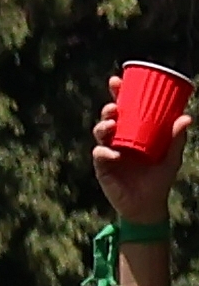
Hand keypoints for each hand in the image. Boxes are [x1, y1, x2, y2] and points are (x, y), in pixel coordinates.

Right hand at [101, 80, 173, 219]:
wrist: (147, 204)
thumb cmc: (159, 178)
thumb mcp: (172, 157)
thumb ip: (177, 139)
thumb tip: (186, 117)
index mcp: (133, 131)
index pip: (124, 108)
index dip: (118, 93)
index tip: (116, 81)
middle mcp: (119, 139)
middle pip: (109, 117)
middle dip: (108, 109)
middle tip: (115, 108)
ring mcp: (109, 152)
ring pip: (100, 133)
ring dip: (103, 126)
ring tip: (111, 126)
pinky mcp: (102, 167)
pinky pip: (99, 154)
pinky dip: (104, 151)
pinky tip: (112, 153)